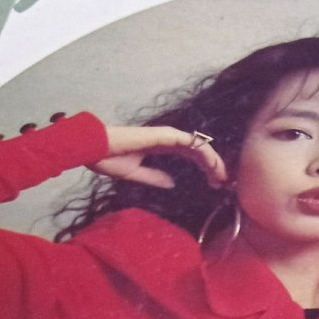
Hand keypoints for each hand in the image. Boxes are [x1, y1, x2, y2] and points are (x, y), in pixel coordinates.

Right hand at [95, 126, 227, 190]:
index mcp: (161, 147)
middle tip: (224, 182)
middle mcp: (167, 140)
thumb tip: (172, 183)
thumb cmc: (108, 159)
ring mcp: (167, 135)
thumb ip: (155, 178)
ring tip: (223, 177)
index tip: (216, 183)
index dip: (205, 167)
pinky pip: (191, 142)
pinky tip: (214, 165)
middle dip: (214, 166)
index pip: (190, 155)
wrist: (93, 149)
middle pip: (198, 151)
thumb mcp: (136, 174)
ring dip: (213, 161)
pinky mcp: (165, 135)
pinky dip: (205, 153)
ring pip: (199, 146)